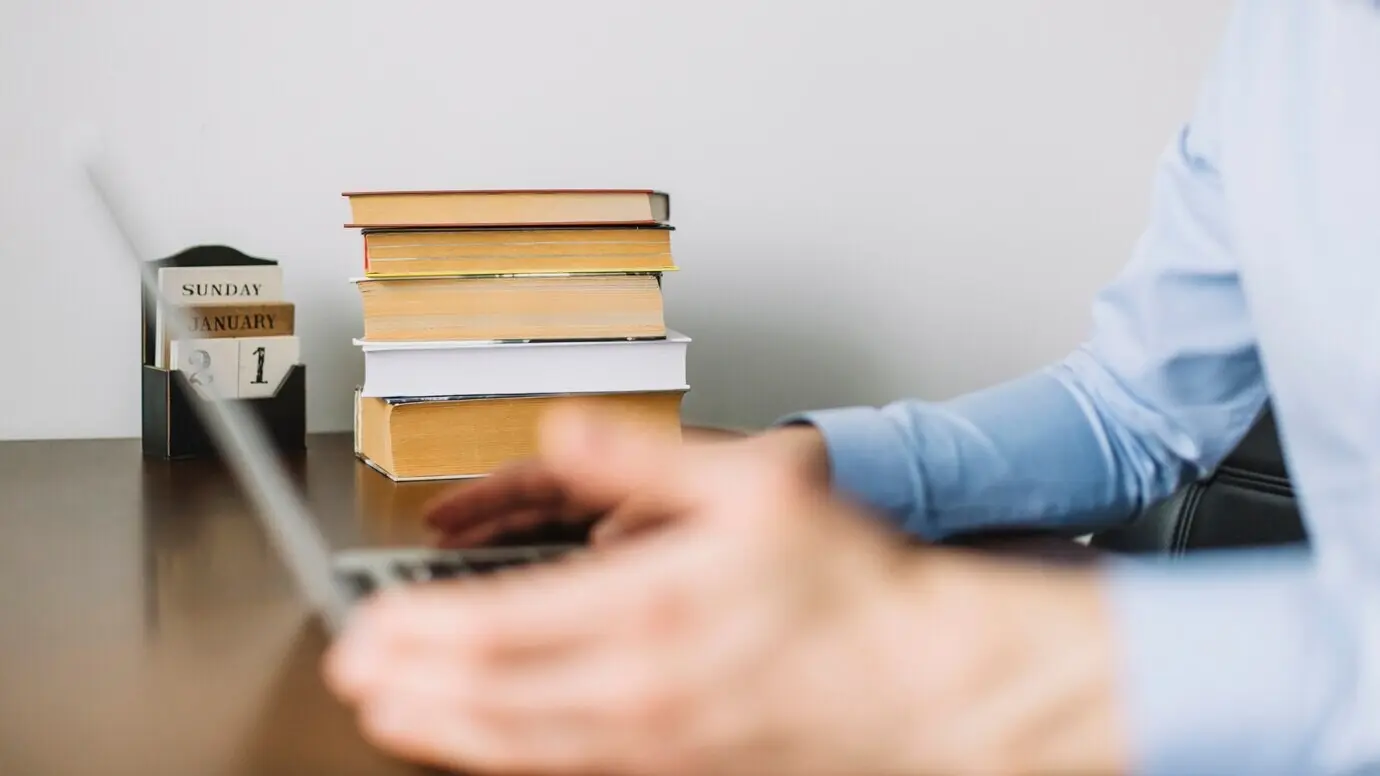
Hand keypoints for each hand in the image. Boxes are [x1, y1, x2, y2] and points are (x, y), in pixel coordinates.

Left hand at [324, 405, 1127, 775]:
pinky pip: (561, 769)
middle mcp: (637, 688)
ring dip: (439, 729)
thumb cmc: (843, 587)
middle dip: (406, 684)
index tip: (366, 622)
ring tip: (387, 713)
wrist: (913, 680)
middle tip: (350, 670)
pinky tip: (478, 745)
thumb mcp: (754, 485)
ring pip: (515, 746)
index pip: (497, 628)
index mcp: (648, 609)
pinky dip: (501, 757)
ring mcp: (651, 741)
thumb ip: (642, 458)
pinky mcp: (670, 768)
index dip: (417, 630)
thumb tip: (561, 429)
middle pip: (488, 696)